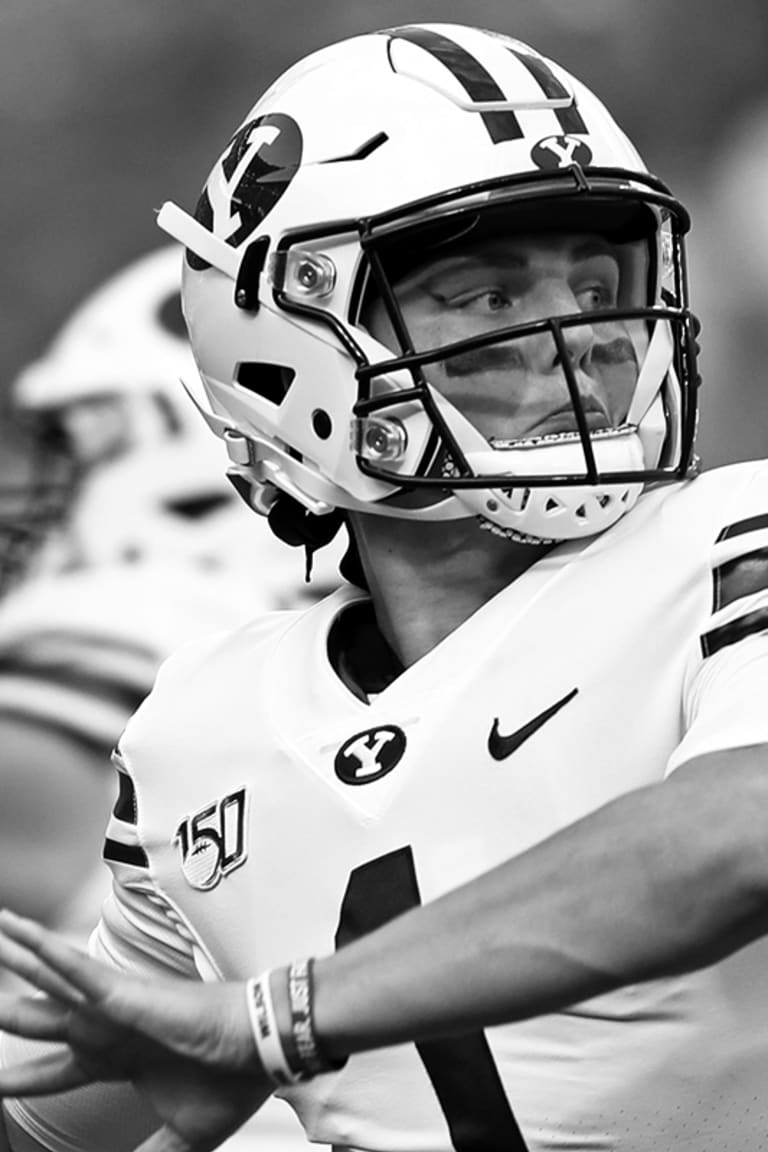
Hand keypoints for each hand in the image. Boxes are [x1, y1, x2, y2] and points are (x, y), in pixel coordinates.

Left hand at [0, 910, 274, 1151]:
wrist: (262, 1050)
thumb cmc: (231, 1081)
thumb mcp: (181, 1136)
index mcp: (116, 1059)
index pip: (51, 1072)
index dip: (16, 1080)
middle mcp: (106, 1028)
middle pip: (36, 1022)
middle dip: (2, 1016)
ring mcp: (110, 1007)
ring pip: (44, 982)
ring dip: (14, 959)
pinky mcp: (122, 993)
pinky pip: (70, 969)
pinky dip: (41, 950)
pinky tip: (14, 931)